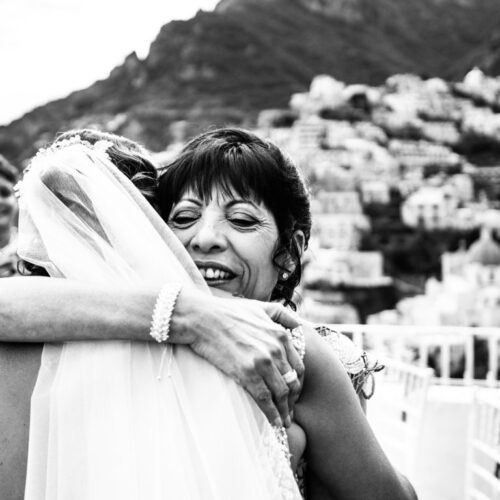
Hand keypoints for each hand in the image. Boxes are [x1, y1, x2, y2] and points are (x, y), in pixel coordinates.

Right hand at [171, 288, 303, 426]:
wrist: (204, 318)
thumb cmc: (228, 312)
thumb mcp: (260, 306)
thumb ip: (282, 314)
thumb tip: (297, 324)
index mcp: (281, 334)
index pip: (299, 366)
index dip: (298, 382)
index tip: (294, 392)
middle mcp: (276, 349)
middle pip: (292, 382)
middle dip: (293, 400)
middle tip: (290, 410)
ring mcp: (263, 362)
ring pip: (281, 393)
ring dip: (285, 411)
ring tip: (284, 421)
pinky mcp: (247, 373)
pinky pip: (265, 398)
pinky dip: (272, 413)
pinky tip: (275, 422)